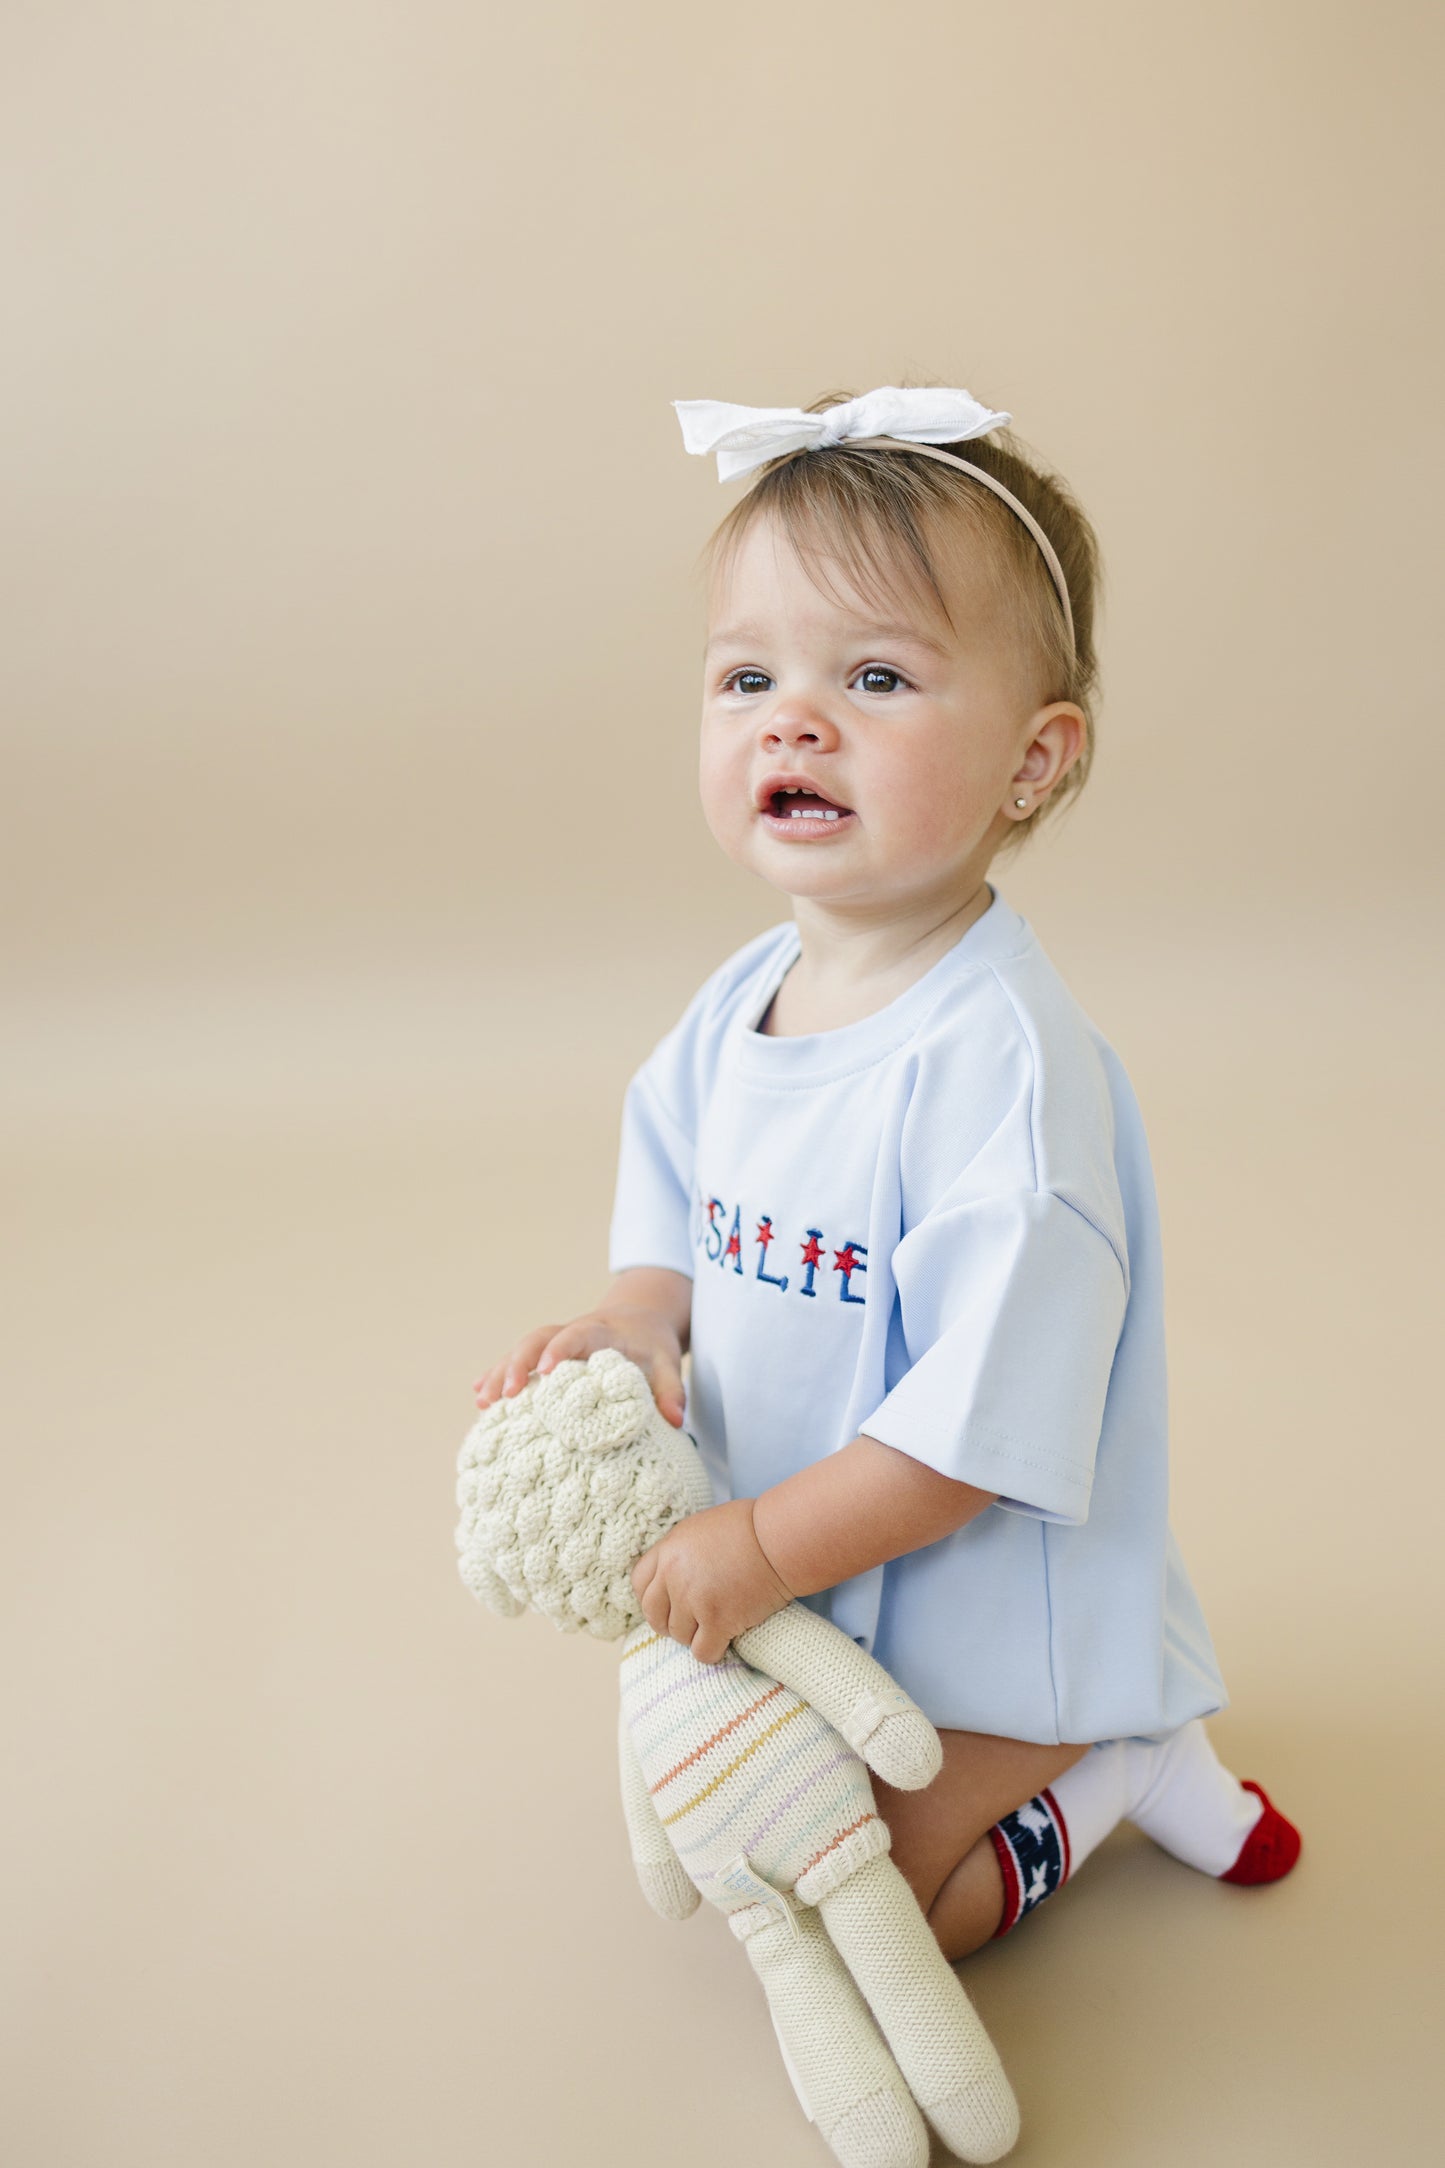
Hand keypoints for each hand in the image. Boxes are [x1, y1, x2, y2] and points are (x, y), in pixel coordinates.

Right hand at [473, 1292, 687, 1426]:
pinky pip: (518, 1361)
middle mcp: (572, 1332)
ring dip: (501, 1372)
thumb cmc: (652, 1345)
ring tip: (482, 1400)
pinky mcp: (546, 1354)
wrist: (641, 1318)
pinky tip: (478, 1394)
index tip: (545, 1372)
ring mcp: (555, 1342)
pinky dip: (498, 1374)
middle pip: (538, 1339)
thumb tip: (677, 1421)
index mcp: (602, 1331)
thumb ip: (670, 1390)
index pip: (578, 1335)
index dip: (561, 1350)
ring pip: (521, 1349)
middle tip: (506, 1394)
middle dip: (519, 1363)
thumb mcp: (667, 1362)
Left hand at [631, 1499, 795, 1664]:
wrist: (780, 1539)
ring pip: (679, 1636)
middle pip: (654, 1615)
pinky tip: (725, 1642)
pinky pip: (702, 1652)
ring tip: (715, 1627)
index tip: (666, 1604)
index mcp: (669, 1549)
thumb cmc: (750, 1527)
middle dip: (669, 1622)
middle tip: (689, 1623)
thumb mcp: (702, 1528)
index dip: (652, 1597)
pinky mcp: (718, 1621)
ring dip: (695, 1635)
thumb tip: (672, 1574)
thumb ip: (681, 1553)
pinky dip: (713, 1651)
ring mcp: (694, 1600)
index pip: (639, 1583)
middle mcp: (674, 1575)